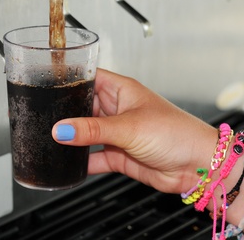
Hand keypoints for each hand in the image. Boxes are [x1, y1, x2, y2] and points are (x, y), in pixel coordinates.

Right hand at [52, 68, 216, 193]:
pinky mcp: (120, 154)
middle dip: (66, 113)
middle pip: (83, 107)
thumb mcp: (129, 126)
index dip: (70, 80)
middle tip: (44, 117)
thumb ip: (92, 129)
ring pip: (87, 132)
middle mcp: (118, 109)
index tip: (47, 85)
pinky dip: (83, 161)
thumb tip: (61, 129)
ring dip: (73, 137)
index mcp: (121, 90)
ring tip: (51, 139)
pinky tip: (69, 162)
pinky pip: (94, 157)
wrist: (198, 165)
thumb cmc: (176, 132)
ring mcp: (118, 132)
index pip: (89, 78)